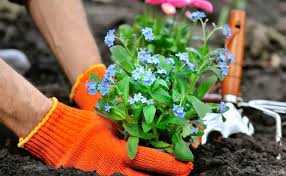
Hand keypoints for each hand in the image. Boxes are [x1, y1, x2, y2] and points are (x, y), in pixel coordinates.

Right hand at [19, 98, 192, 174]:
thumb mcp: (109, 121)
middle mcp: (114, 168)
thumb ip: (128, 127)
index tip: (187, 165)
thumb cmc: (84, 125)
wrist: (59, 135)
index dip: (170, 163)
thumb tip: (148, 131)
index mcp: (118, 152)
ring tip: (165, 175)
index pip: (150, 159)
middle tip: (183, 174)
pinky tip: (143, 174)